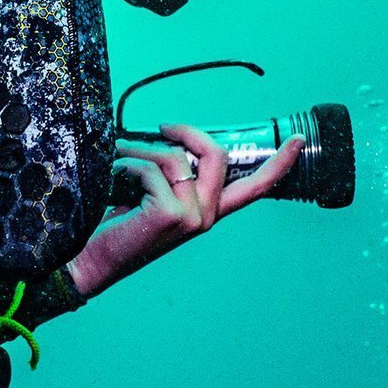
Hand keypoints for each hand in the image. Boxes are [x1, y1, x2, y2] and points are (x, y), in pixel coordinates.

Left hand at [64, 123, 305, 299]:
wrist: (87, 260)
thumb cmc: (115, 225)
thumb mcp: (152, 195)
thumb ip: (172, 173)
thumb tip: (170, 137)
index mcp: (208, 213)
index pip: (254, 188)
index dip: (279, 164)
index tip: (300, 142)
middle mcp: (206, 217)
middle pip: (216, 156)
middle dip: (187, 131)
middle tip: (161, 126)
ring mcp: (192, 217)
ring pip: (174, 158)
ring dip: (139, 150)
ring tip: (117, 162)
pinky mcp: (171, 213)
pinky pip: (149, 168)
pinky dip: (125, 166)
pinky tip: (112, 182)